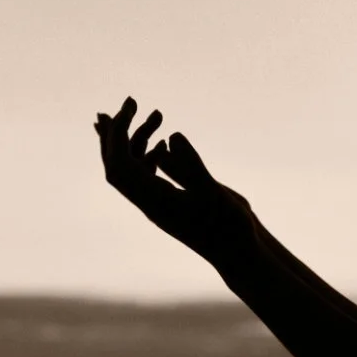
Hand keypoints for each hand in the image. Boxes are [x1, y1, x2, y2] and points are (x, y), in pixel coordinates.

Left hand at [95, 96, 260, 267]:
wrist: (240, 254)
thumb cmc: (231, 227)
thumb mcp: (213, 192)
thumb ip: (192, 165)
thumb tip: (172, 135)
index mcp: (154, 201)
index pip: (120, 164)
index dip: (119, 133)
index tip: (131, 106)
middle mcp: (150, 202)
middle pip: (117, 165)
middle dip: (118, 132)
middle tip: (129, 102)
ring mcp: (159, 204)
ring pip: (134, 168)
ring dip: (139, 139)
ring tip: (158, 114)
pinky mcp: (171, 204)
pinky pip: (148, 177)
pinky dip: (149, 155)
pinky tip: (163, 143)